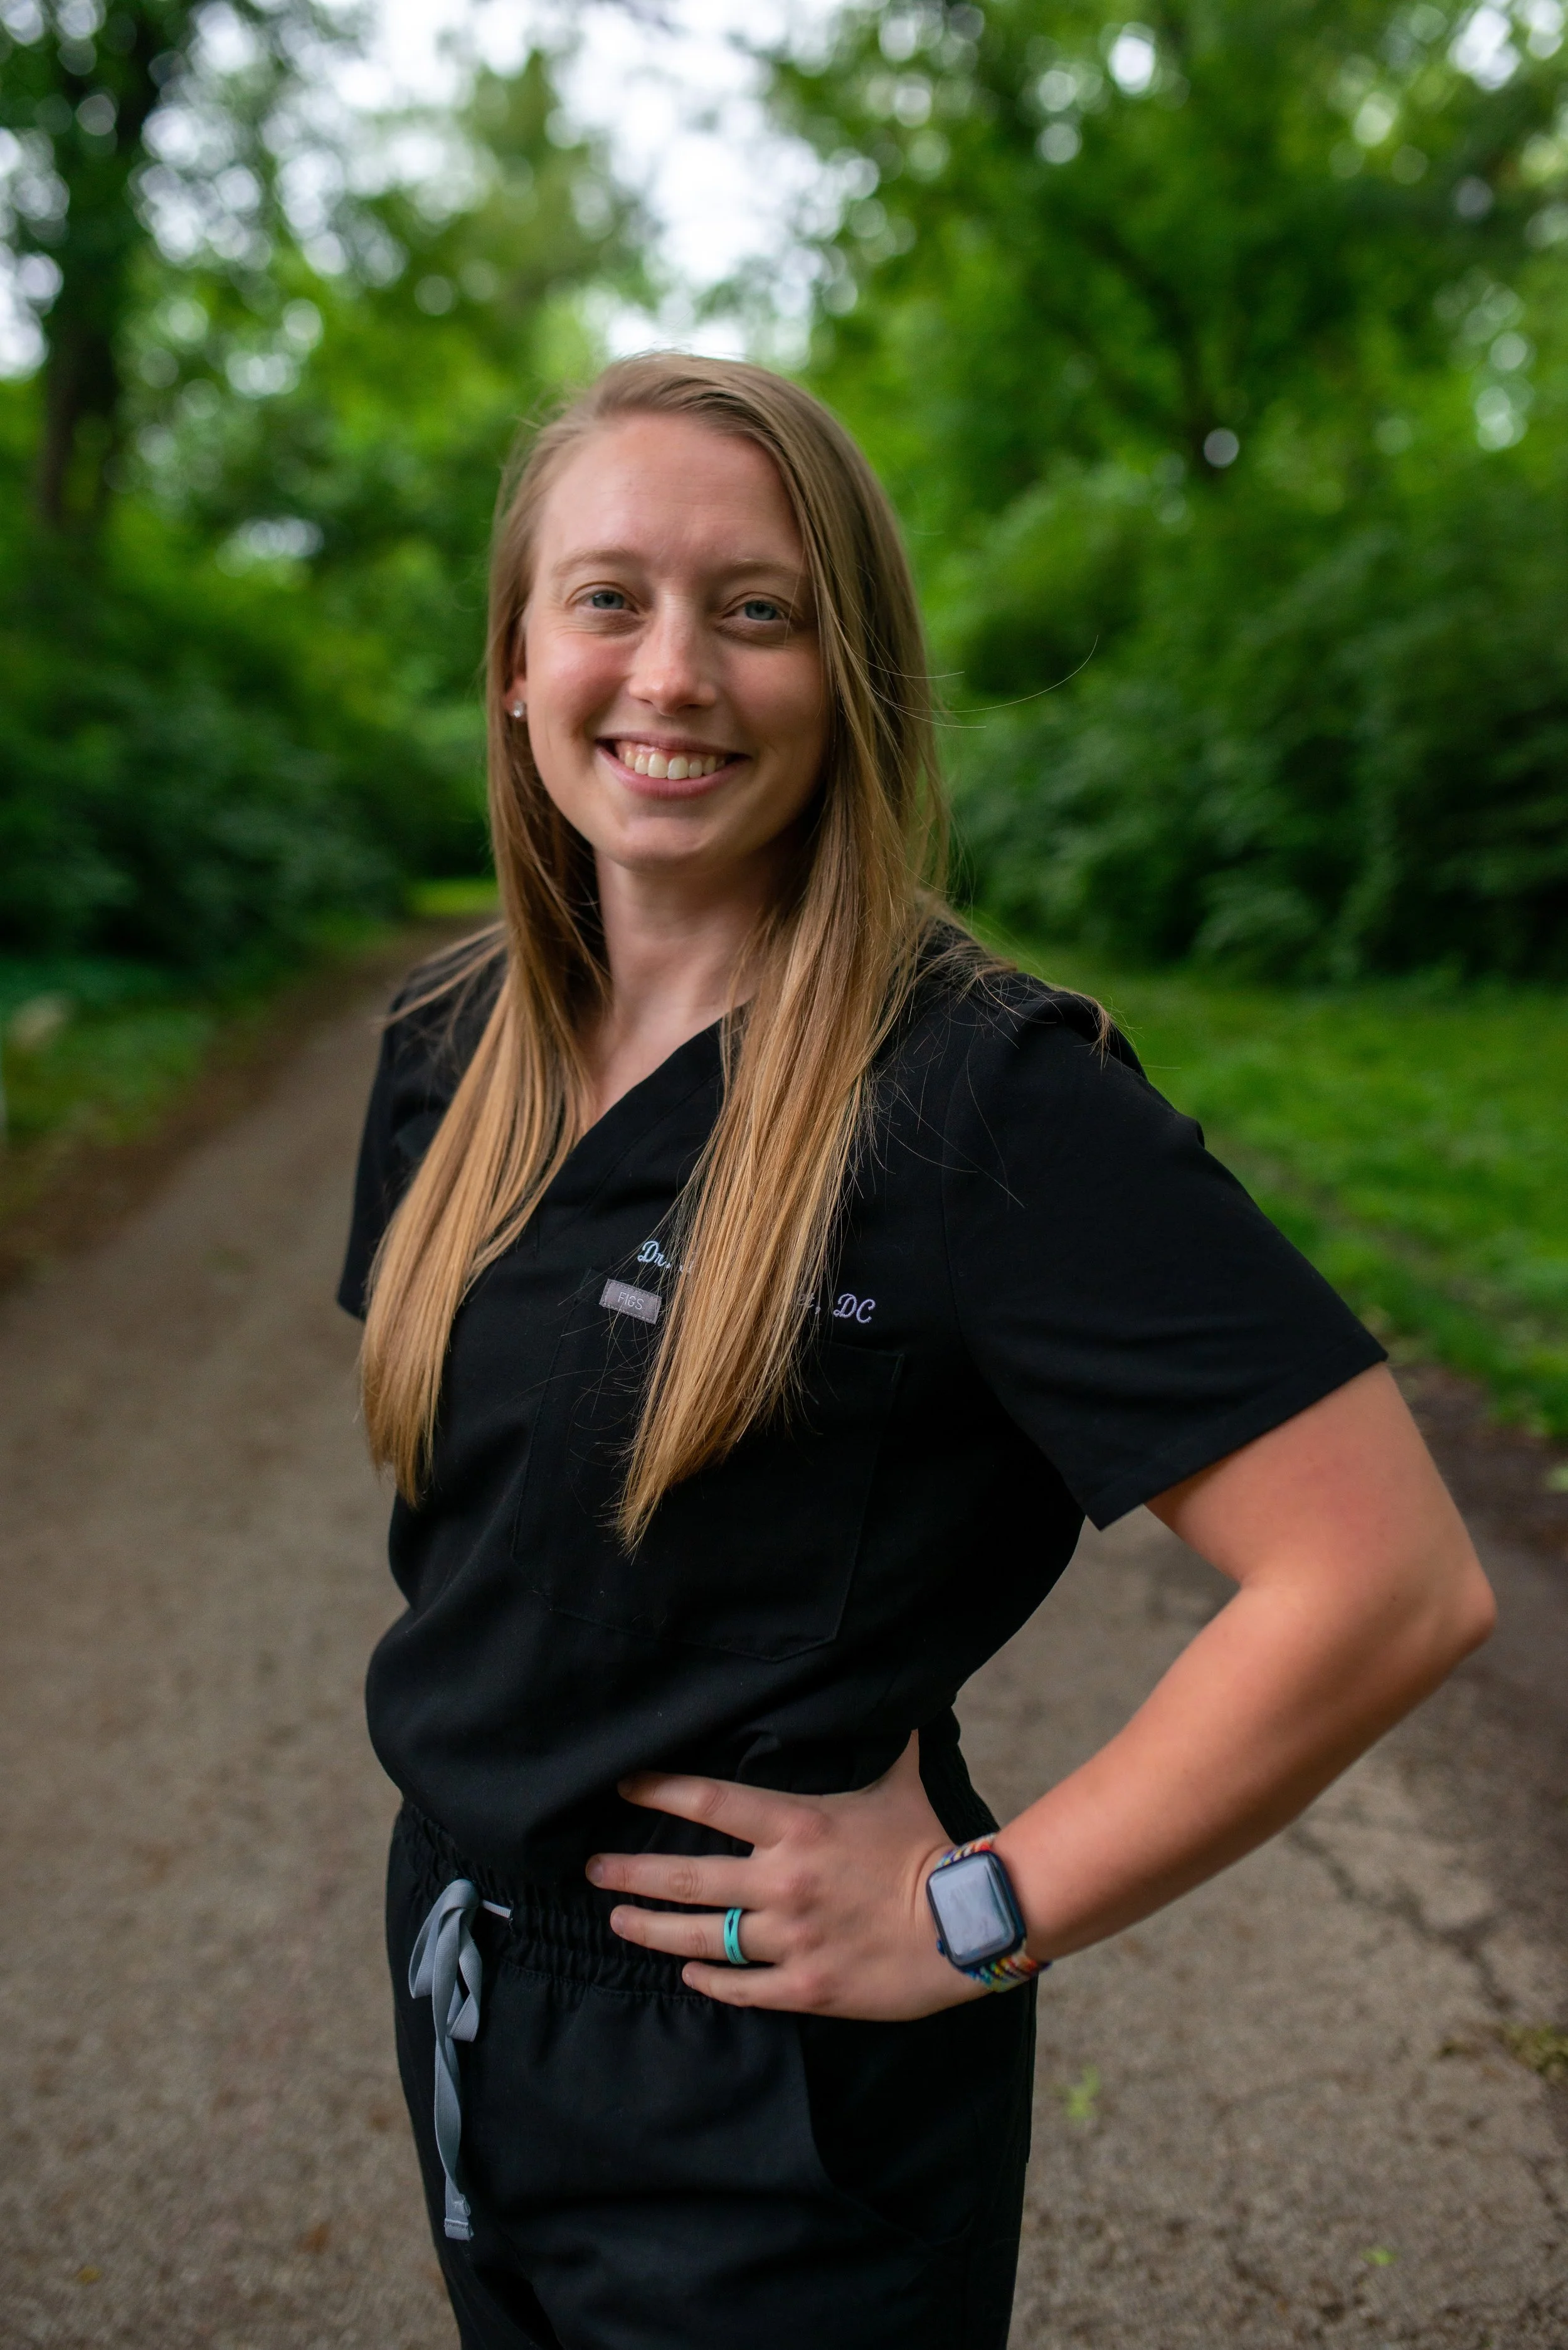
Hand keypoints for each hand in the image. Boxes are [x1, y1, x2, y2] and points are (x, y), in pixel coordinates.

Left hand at [585, 1736, 988, 2018]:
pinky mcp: (806, 1986)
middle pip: (686, 1876)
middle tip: (593, 1869)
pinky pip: (741, 1987)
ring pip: (702, 1937)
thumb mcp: (901, 1783)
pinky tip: (686, 1975)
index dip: (659, 1790)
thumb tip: (892, 1698)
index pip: (709, 1801)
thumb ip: (884, 1742)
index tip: (623, 1784)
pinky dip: (708, 1981)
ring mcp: (790, 1938)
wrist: (968, 1925)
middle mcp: (782, 1882)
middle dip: (632, 1872)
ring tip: (618, 1922)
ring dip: (653, 1930)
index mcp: (797, 1826)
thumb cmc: (930, 1847)